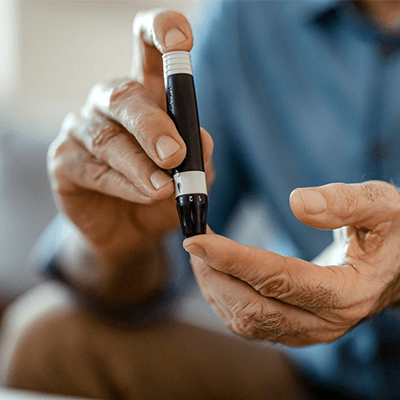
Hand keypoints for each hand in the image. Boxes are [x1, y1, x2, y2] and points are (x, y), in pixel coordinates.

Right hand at [48, 9, 213, 263]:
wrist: (132, 232)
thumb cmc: (162, 195)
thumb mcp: (191, 176)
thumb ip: (199, 156)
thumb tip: (201, 140)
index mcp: (146, 94)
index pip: (147, 47)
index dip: (161, 31)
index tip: (183, 41)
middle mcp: (111, 104)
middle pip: (125, 96)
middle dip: (153, 125)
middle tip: (174, 154)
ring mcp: (82, 128)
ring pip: (108, 137)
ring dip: (140, 165)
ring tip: (163, 189)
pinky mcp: (64, 160)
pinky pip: (92, 168)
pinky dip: (122, 184)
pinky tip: (143, 196)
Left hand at [183, 181, 399, 346]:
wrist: (397, 268)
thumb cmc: (391, 234)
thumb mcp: (382, 207)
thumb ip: (345, 203)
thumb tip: (298, 203)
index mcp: (346, 292)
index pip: (277, 279)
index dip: (233, 258)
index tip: (197, 239)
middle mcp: (323, 321)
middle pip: (252, 307)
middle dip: (214, 273)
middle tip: (193, 240)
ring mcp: (306, 330)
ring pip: (245, 320)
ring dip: (214, 287)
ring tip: (199, 253)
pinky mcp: (294, 327)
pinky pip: (249, 322)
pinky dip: (224, 298)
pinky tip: (214, 273)